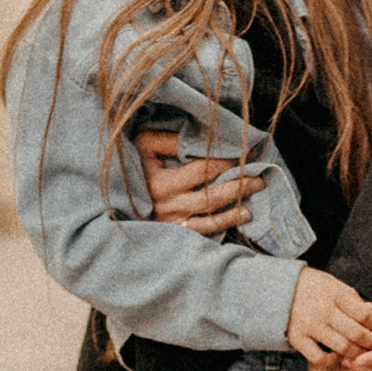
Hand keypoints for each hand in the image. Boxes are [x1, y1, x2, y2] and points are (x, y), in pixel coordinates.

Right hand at [136, 132, 263, 238]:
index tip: (245, 152)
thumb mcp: (143, 146)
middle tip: (259, 174)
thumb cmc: (130, 166)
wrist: (112, 198)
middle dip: (237, 183)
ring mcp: (171, 222)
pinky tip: (243, 215)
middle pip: (210, 194)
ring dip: (236, 204)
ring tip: (256, 190)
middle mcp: (167, 204)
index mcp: (160, 181)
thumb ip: (170, 140)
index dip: (226, 161)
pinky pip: (203, 231)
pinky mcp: (174, 233)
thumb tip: (202, 137)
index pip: (202, 169)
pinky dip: (225, 224)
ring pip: (210, 215)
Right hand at [283, 268, 371, 368]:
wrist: (276, 289)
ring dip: (357, 354)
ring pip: (343, 348)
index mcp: (335, 294)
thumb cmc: (312, 287)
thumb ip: (352, 300)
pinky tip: (338, 356)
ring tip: (363, 355)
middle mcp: (323, 310)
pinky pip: (320, 358)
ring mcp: (310, 326)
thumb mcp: (333, 284)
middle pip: (357, 334)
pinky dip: (332, 360)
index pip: (364, 315)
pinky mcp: (298, 339)